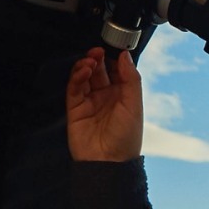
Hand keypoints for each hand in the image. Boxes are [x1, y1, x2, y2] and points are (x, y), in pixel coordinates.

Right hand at [67, 47, 142, 161]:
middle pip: (100, 70)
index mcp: (124, 96)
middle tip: (98, 51)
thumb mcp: (134, 105)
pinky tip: (83, 70)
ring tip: (90, 60)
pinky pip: (74, 87)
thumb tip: (125, 56)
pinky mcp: (75, 108)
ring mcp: (91, 101)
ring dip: (87, 65)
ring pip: (86, 76)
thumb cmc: (126, 139)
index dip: (114, 58)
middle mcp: (107, 97)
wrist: (108, 162)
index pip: (118, 70)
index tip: (113, 46)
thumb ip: (131, 79)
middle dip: (99, 58)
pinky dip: (77, 76)